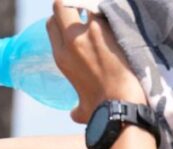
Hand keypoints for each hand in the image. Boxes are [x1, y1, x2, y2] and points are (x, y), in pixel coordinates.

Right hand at [47, 0, 146, 123]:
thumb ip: (75, 108)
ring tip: (104, 17)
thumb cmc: (102, 110)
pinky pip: (105, 9)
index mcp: (61, 57)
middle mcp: (71, 41)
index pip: (51, 23)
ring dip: (92, 8)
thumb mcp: (82, 109)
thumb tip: (74, 114)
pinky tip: (118, 21)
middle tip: (86, 13)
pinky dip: (110, 12)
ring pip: (83, 3)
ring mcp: (90, 32)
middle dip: (71, 5)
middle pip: (61, 6)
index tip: (72, 22)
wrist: (121, 104)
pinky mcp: (110, 28)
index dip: (60, 19)